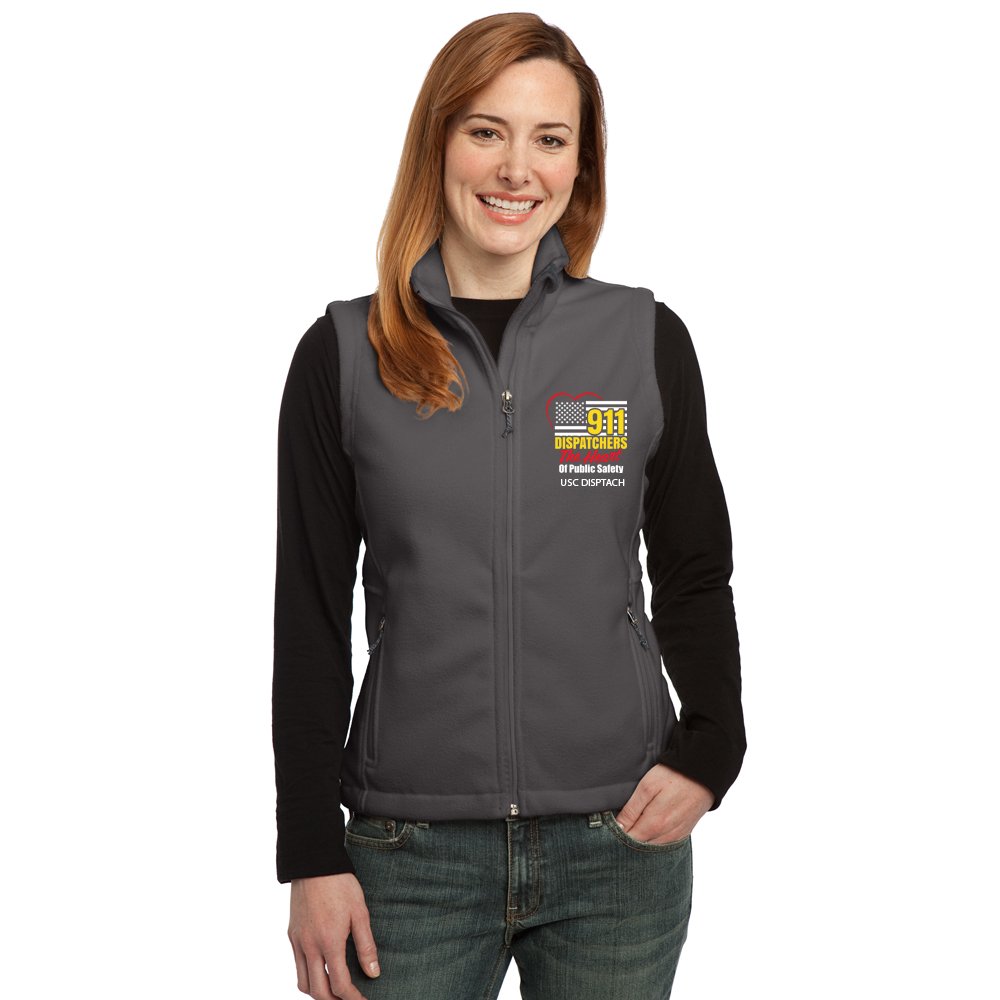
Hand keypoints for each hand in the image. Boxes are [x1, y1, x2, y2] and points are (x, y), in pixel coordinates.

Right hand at [288, 872, 379, 999]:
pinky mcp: (292, 934)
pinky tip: (321, 970)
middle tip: (349, 999)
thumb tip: (374, 973)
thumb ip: (366, 945)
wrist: (314, 863)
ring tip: (334, 990)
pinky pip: (297, 965)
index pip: (339, 985)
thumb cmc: (341, 885)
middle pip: (318, 991)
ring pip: (302, 982)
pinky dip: (308, 976)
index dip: (352, 998)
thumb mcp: (360, 912)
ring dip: (318, 992)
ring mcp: (298, 941)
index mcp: (329, 941)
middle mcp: (309, 946)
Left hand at [614, 763, 713, 844]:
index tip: (608, 829)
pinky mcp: (684, 833)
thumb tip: (618, 827)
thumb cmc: (672, 776)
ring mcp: (677, 836)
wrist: (702, 774)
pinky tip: (648, 833)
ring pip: (653, 848)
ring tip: (632, 829)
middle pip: (641, 848)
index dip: (616, 837)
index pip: (629, 841)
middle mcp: (666, 835)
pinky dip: (654, 842)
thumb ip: (632, 810)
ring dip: (641, 843)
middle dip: (627, 841)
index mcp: (654, 824)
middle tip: (618, 829)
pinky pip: (665, 845)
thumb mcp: (647, 787)